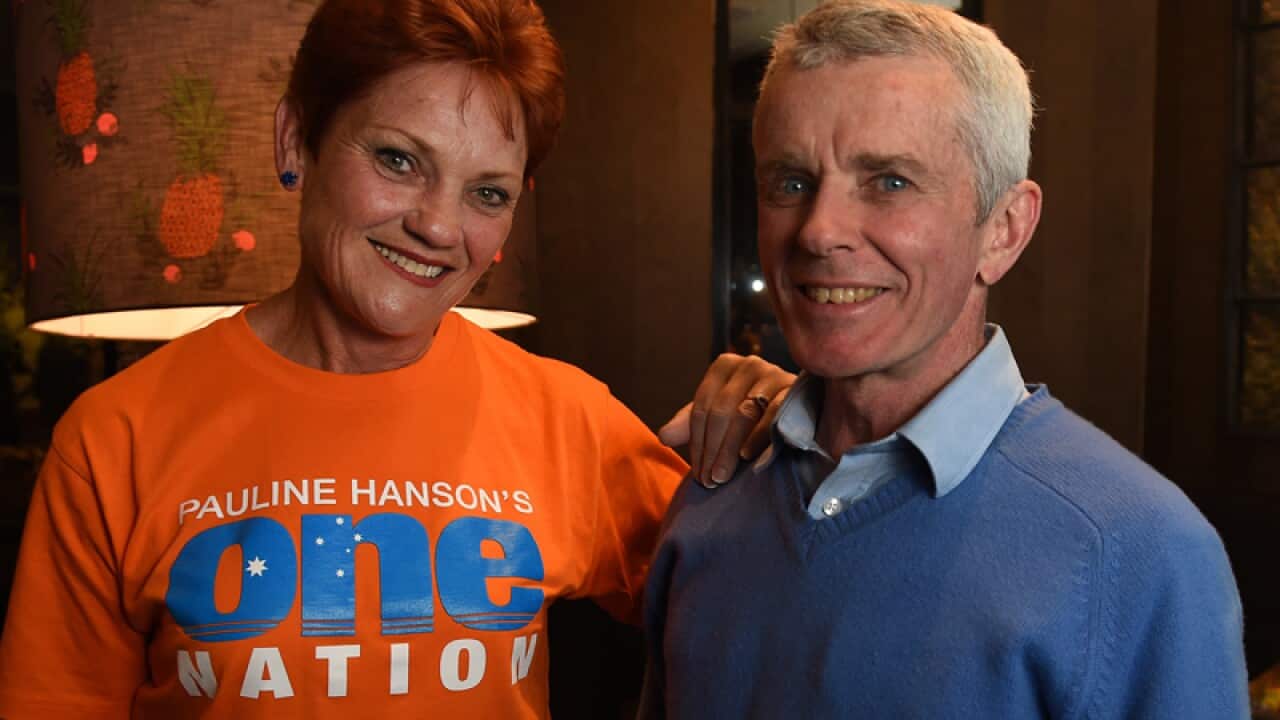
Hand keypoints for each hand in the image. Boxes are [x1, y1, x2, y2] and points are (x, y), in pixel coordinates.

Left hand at [658, 353, 794, 487]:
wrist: (802, 415)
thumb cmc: (753, 417)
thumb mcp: (718, 417)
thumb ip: (690, 424)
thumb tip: (664, 436)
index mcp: (725, 366)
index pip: (702, 406)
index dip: (696, 443)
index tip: (697, 473)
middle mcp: (748, 364)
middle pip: (720, 410)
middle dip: (712, 449)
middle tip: (709, 480)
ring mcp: (773, 374)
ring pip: (744, 413)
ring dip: (729, 449)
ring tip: (721, 476)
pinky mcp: (795, 388)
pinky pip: (774, 413)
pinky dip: (758, 436)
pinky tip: (747, 457)